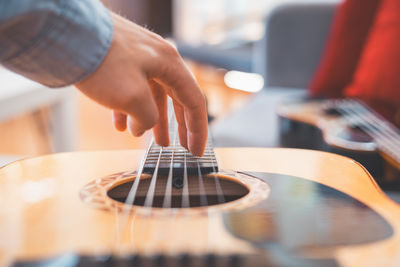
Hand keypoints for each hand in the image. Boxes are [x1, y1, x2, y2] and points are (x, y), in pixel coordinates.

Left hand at [75, 13, 207, 155]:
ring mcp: (138, 59)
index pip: (194, 102)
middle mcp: (158, 59)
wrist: (65, 34)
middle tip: (182, 147)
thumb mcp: (133, 98)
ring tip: (153, 141)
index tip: (196, 151)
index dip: (198, 130)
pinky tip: (120, 126)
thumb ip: (148, 118)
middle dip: (179, 126)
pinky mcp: (119, 61)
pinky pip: (131, 89)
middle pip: (176, 98)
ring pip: (153, 95)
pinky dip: (129, 110)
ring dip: (152, 120)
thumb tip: (143, 127)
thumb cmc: (102, 61)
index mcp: (170, 64)